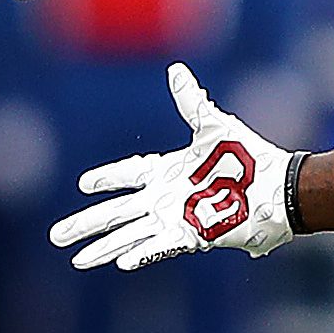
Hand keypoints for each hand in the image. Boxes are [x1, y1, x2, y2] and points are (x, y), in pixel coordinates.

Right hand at [49, 64, 298, 270]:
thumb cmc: (249, 157)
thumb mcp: (214, 126)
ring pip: (130, 234)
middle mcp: (168, 198)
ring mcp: (178, 219)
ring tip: (77, 258)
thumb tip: (176, 70)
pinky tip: (119, 262)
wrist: (277, 188)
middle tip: (57, 236)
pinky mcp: (193, 236)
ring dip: (103, 245)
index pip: (129, 175)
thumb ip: (191, 102)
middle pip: (117, 212)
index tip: (84, 184)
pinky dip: (140, 253)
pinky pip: (159, 246)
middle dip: (87, 223)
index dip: (107, 178)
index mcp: (170, 172)